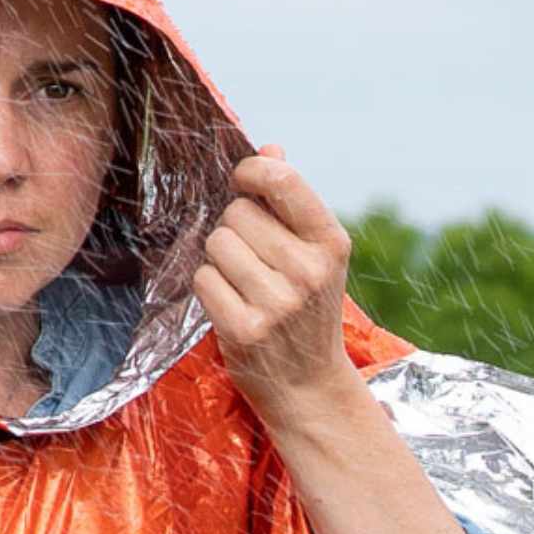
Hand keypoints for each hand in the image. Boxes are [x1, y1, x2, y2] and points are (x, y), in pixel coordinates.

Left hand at [194, 145, 358, 416]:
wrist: (309, 385)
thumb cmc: (307, 309)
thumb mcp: (315, 255)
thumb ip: (291, 201)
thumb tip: (269, 148)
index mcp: (331, 243)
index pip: (282, 179)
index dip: (252, 171)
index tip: (244, 181)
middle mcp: (308, 271)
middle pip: (237, 212)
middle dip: (235, 228)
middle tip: (252, 258)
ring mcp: (277, 303)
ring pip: (216, 243)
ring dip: (219, 258)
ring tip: (243, 282)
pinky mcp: (245, 330)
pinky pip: (203, 278)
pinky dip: (210, 287)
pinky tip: (232, 304)